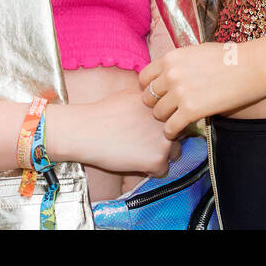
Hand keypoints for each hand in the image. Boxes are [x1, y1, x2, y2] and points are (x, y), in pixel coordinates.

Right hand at [45, 90, 175, 178]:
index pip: (177, 116)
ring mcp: (165, 140)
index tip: (153, 128)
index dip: (166, 123)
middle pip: (180, 134)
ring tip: (139, 152)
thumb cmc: (102, 113)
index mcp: (162, 103)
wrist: (86, 131)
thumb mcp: (131, 95)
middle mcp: (168, 120)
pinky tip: (135, 162)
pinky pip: (163, 171)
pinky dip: (151, 170)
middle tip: (145, 142)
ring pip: (175, 153)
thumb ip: (150, 100)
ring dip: (161, 155)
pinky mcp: (158, 159)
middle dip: (166, 139)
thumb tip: (160, 104)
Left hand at [139, 41, 265, 136]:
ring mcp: (180, 93)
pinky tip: (180, 130)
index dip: (151, 89)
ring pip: (158, 114)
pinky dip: (173, 132)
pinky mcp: (191, 110)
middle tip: (170, 109)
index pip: (144, 78)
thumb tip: (167, 75)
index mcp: (171, 58)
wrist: (252, 67)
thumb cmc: (229, 58)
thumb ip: (178, 64)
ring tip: (177, 119)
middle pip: (148, 98)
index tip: (161, 95)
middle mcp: (171, 74)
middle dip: (157, 105)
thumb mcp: (196, 52)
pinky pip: (170, 128)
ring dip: (166, 119)